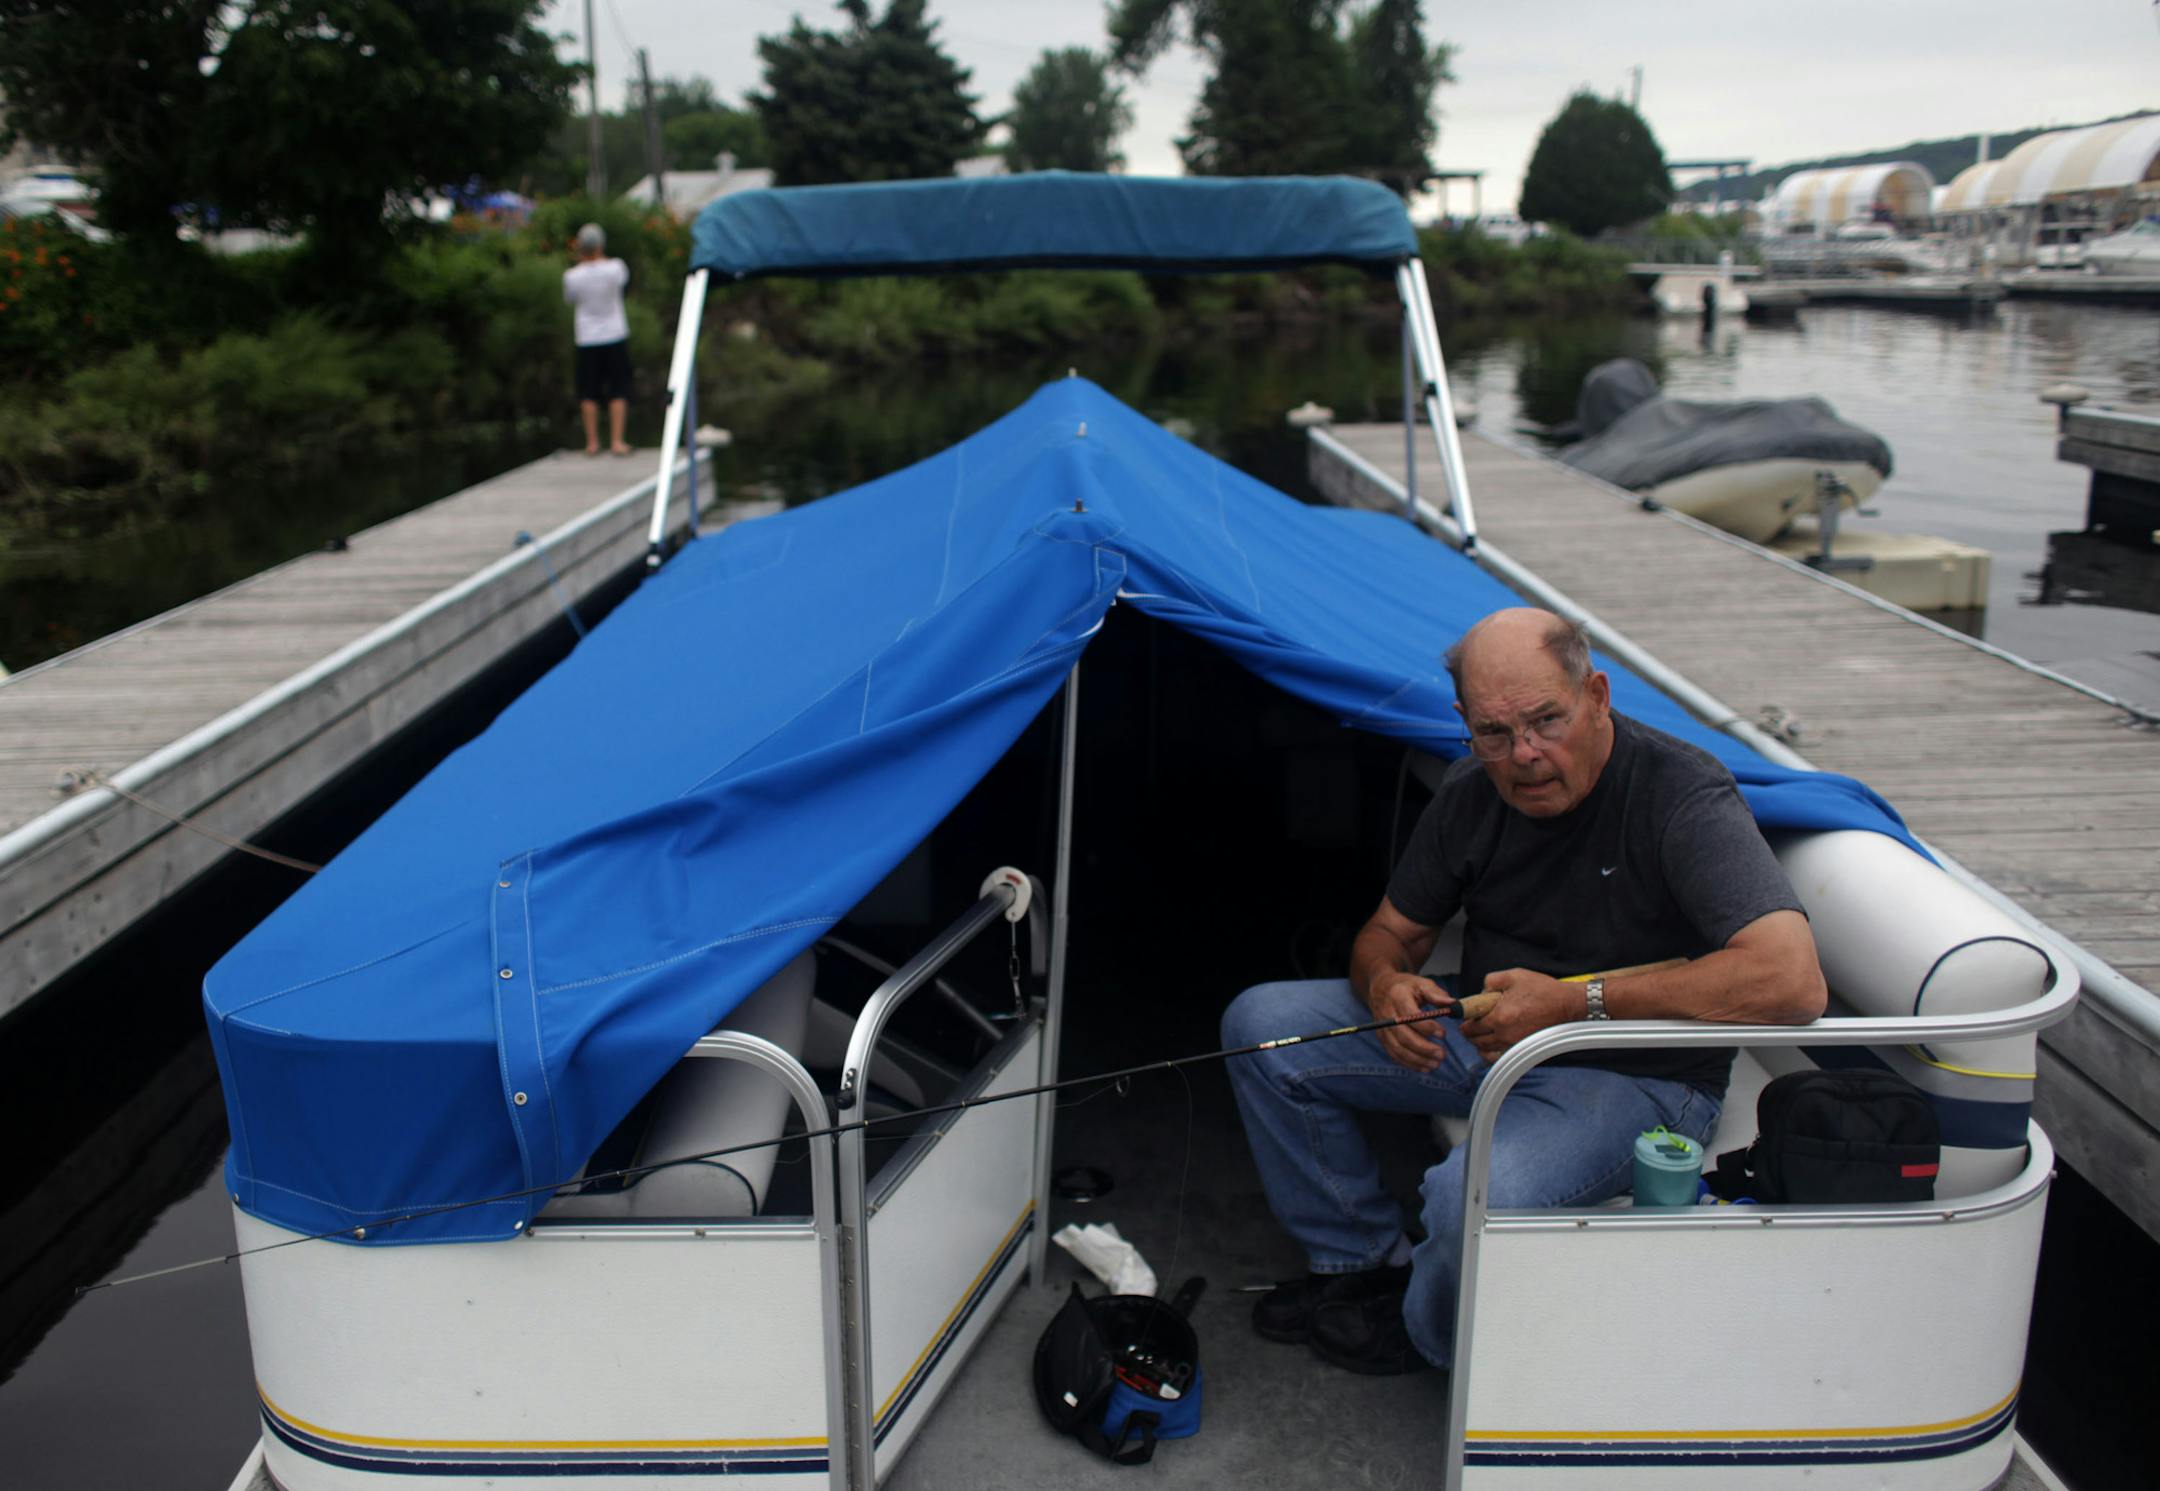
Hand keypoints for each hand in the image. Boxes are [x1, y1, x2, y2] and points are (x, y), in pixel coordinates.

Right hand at [1367, 971, 1451, 1072]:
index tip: (1443, 1034)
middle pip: (1403, 1036)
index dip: (1427, 1027)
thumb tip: (1454, 1005)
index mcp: (1397, 996)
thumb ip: (1437, 994)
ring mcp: (1382, 1028)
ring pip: (1398, 1048)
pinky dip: (1409, 1063)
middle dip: (1424, 1048)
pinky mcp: (1382, 1038)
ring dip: (1417, 1059)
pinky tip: (1424, 1067)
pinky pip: (1394, 1054)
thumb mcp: (1421, 983)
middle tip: (1442, 1054)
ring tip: (1436, 1064)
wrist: (1381, 988)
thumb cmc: (1406, 986)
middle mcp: (1386, 1014)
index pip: (1410, 1015)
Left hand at [1459, 969, 1577, 1061]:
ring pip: (1484, 1050)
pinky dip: (1490, 1053)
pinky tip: (1491, 1043)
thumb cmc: (1542, 989)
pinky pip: (1497, 1057)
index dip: (1464, 1019)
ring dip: (1478, 1041)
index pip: (1470, 1025)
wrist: (1566, 1004)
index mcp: (1499, 1015)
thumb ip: (1490, 981)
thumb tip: (1480, 993)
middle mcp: (1504, 1033)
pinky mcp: (1521, 1048)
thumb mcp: (1513, 976)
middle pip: (1474, 1040)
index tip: (1464, 1014)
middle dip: (1469, 1030)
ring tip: (1481, 1031)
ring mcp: (1513, 1043)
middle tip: (1472, 1021)